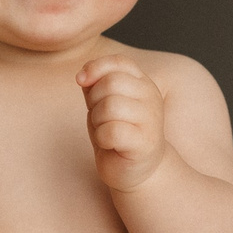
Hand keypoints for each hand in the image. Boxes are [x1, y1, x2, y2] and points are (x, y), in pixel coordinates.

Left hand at [78, 56, 168, 191]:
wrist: (137, 170)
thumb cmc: (118, 133)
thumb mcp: (104, 103)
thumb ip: (96, 84)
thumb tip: (84, 76)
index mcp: (143, 83)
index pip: (119, 62)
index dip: (96, 67)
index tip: (81, 80)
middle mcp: (151, 97)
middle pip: (111, 82)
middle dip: (94, 99)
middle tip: (99, 117)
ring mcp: (151, 120)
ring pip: (110, 106)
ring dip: (97, 120)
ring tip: (105, 130)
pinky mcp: (145, 143)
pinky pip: (111, 131)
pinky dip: (101, 138)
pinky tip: (108, 144)